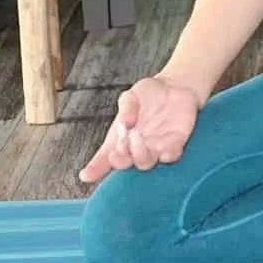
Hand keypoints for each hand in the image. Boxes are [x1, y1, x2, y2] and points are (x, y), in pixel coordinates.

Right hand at [77, 74, 205, 184]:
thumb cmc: (148, 95)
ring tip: (138, 137)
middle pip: (125, 163)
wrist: (175, 87)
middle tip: (123, 142)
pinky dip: (166, 154)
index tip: (87, 175)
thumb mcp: (131, 96)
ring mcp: (155, 148)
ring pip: (145, 163)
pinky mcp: (175, 145)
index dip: (96, 168)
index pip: (106, 157)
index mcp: (121, 139)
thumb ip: (126, 108)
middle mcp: (136, 148)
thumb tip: (125, 123)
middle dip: (121, 157)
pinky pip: (170, 156)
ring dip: (140, 154)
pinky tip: (163, 149)